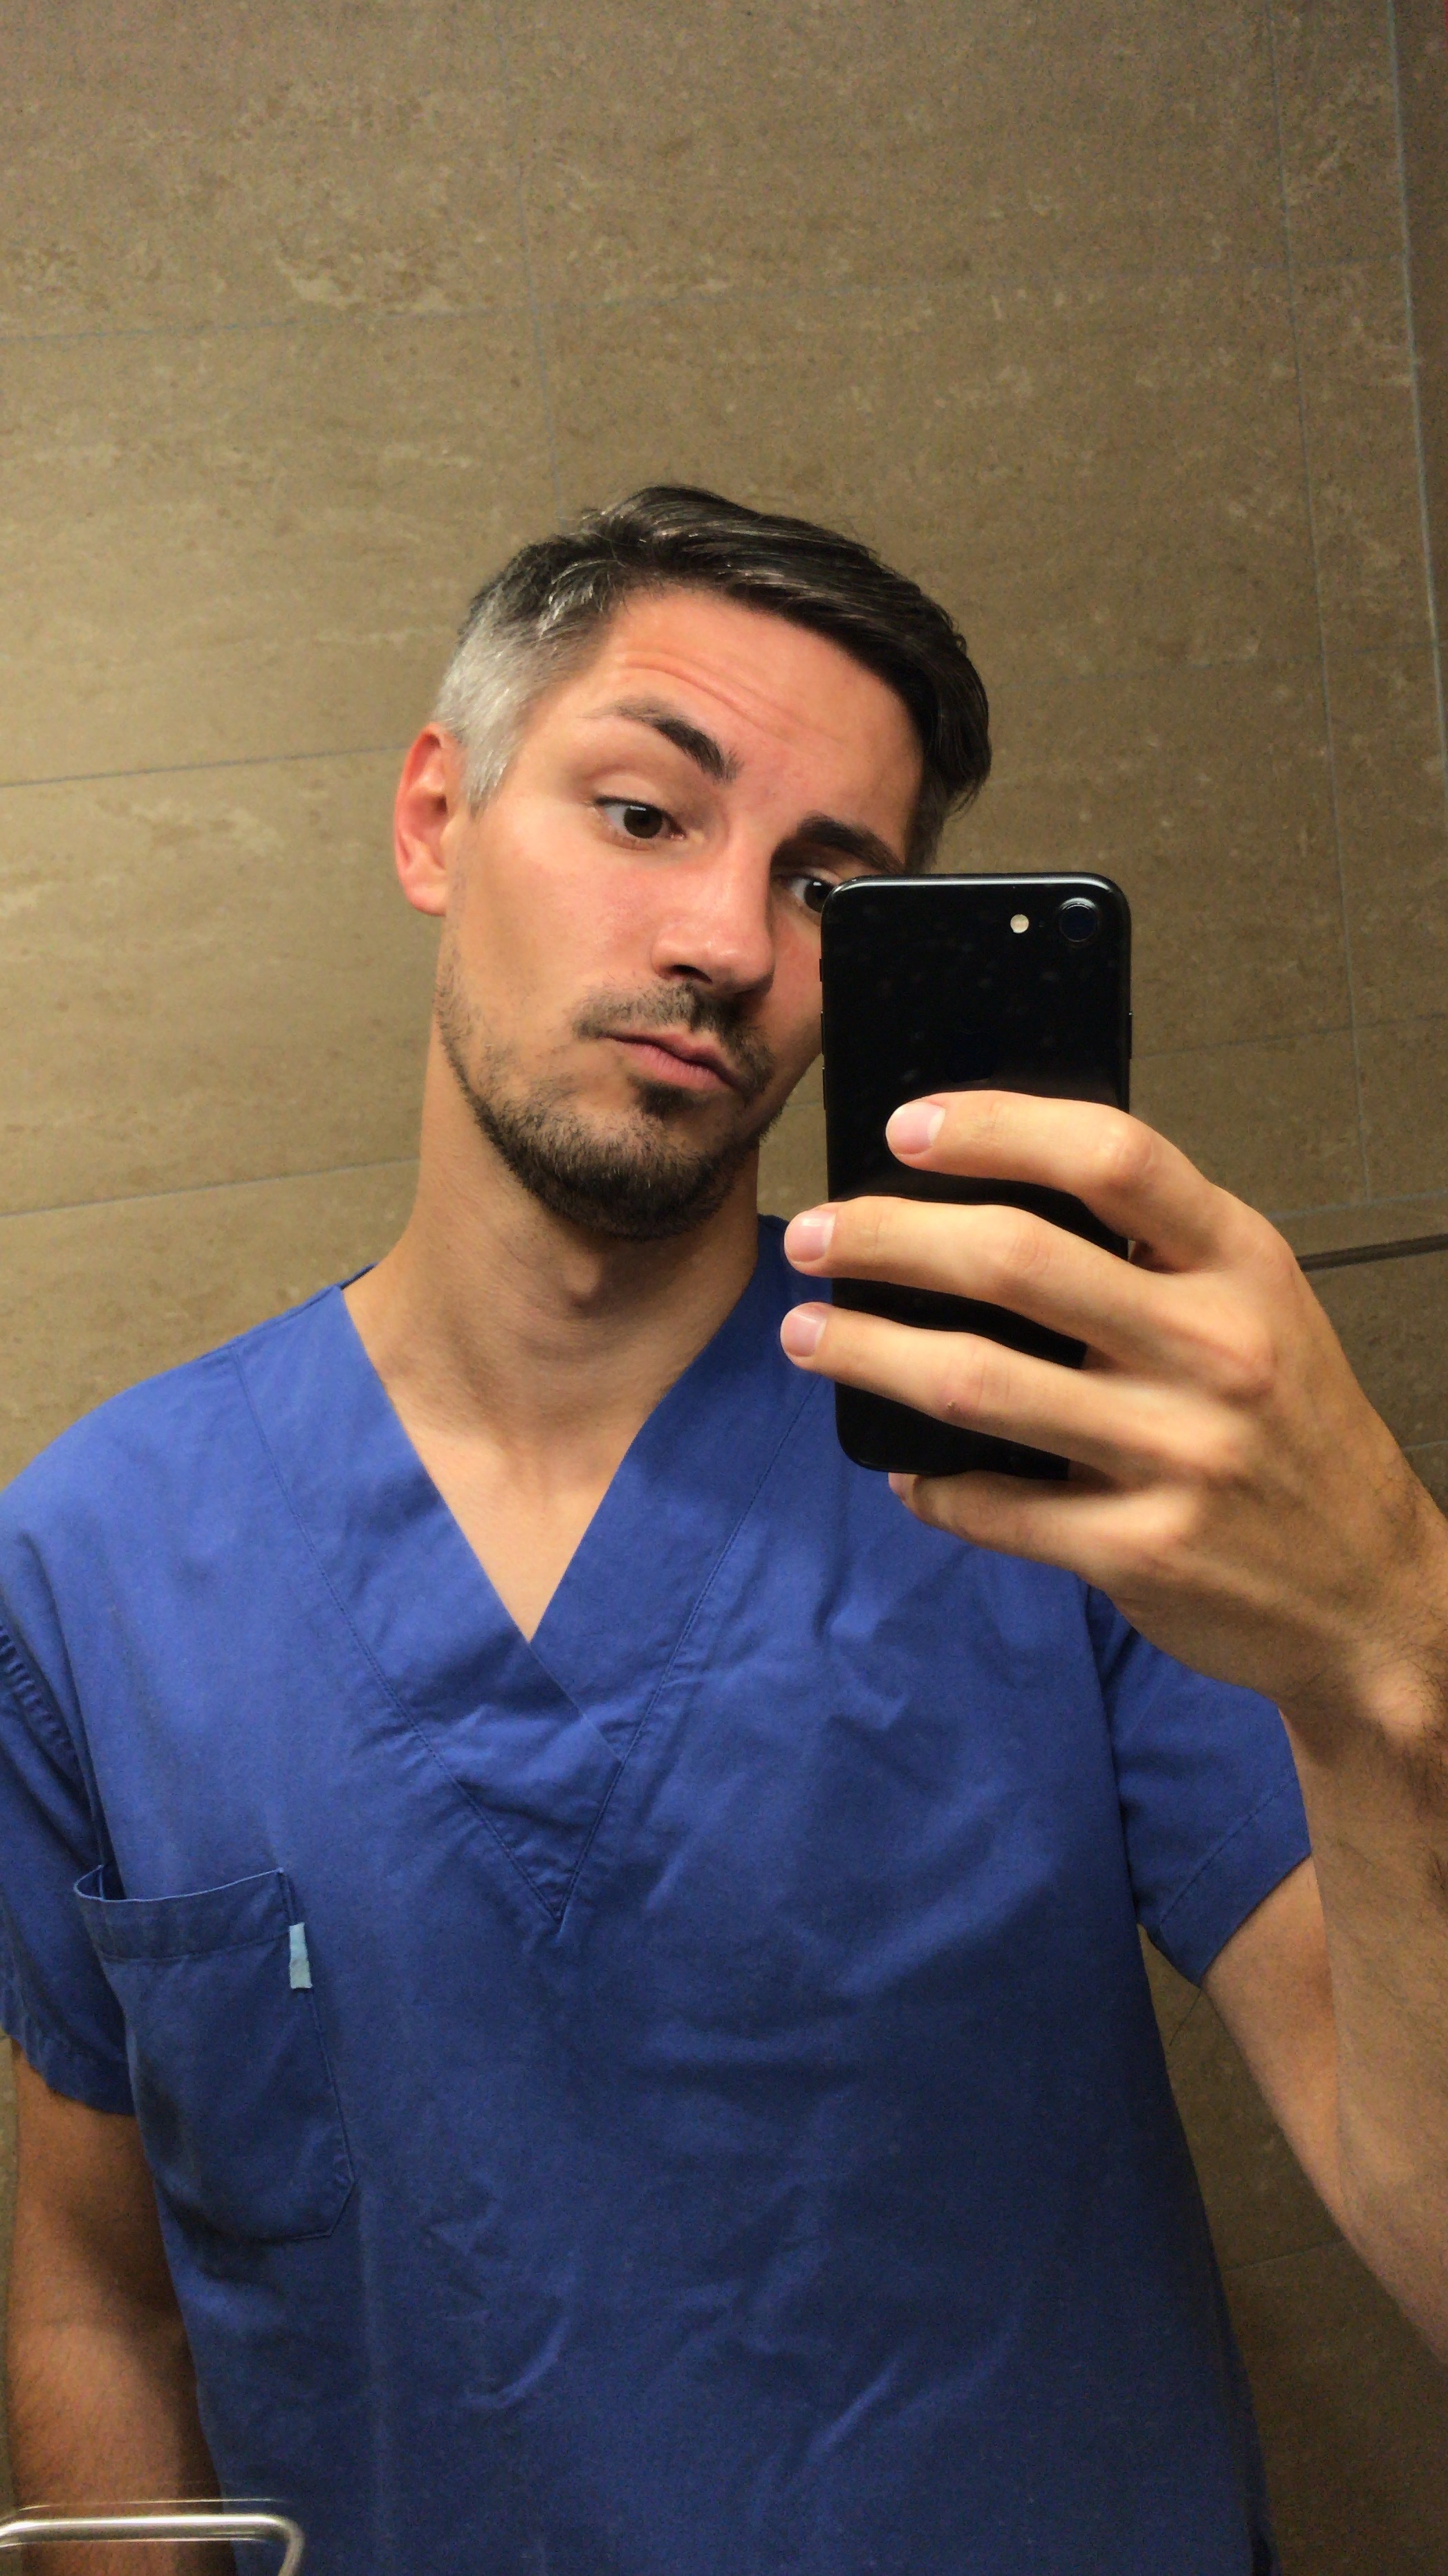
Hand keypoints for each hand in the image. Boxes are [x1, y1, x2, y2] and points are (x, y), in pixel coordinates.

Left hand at [780, 1090, 1447, 1735]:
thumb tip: (988, 1195)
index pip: (1113, 1158)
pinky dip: (929, 1485)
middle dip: (885, 1238)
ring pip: (975, 1382)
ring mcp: (1180, 1456)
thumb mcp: (1260, 1309)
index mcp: (1243, 1266)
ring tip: (807, 1334)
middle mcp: (1216, 1350)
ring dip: (867, 1352)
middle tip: (813, 1236)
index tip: (906, 1128)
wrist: (1372, 1595)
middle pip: (1014, 1261)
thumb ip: (1156, 1254)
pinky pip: (994, 1507)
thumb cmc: (1291, 1431)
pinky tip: (903, 1468)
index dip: (998, 1127)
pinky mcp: (1142, 1553)